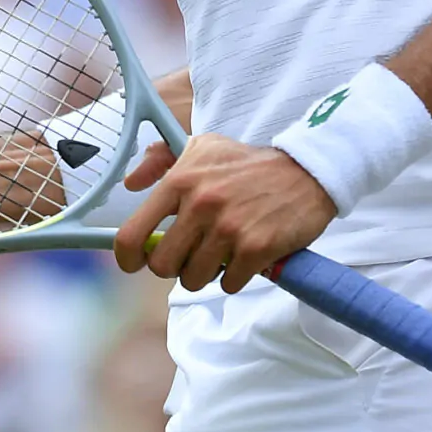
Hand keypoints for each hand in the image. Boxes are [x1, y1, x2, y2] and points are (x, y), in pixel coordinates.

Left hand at [113, 133, 335, 293]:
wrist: (305, 171)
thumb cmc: (247, 164)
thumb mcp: (202, 148)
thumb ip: (161, 160)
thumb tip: (131, 183)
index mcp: (181, 181)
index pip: (133, 233)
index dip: (127, 258)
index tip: (133, 263)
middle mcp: (200, 205)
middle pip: (162, 266)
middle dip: (174, 267)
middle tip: (190, 255)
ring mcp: (229, 228)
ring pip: (193, 279)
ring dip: (205, 273)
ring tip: (220, 254)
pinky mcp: (256, 248)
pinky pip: (228, 284)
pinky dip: (234, 277)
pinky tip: (244, 258)